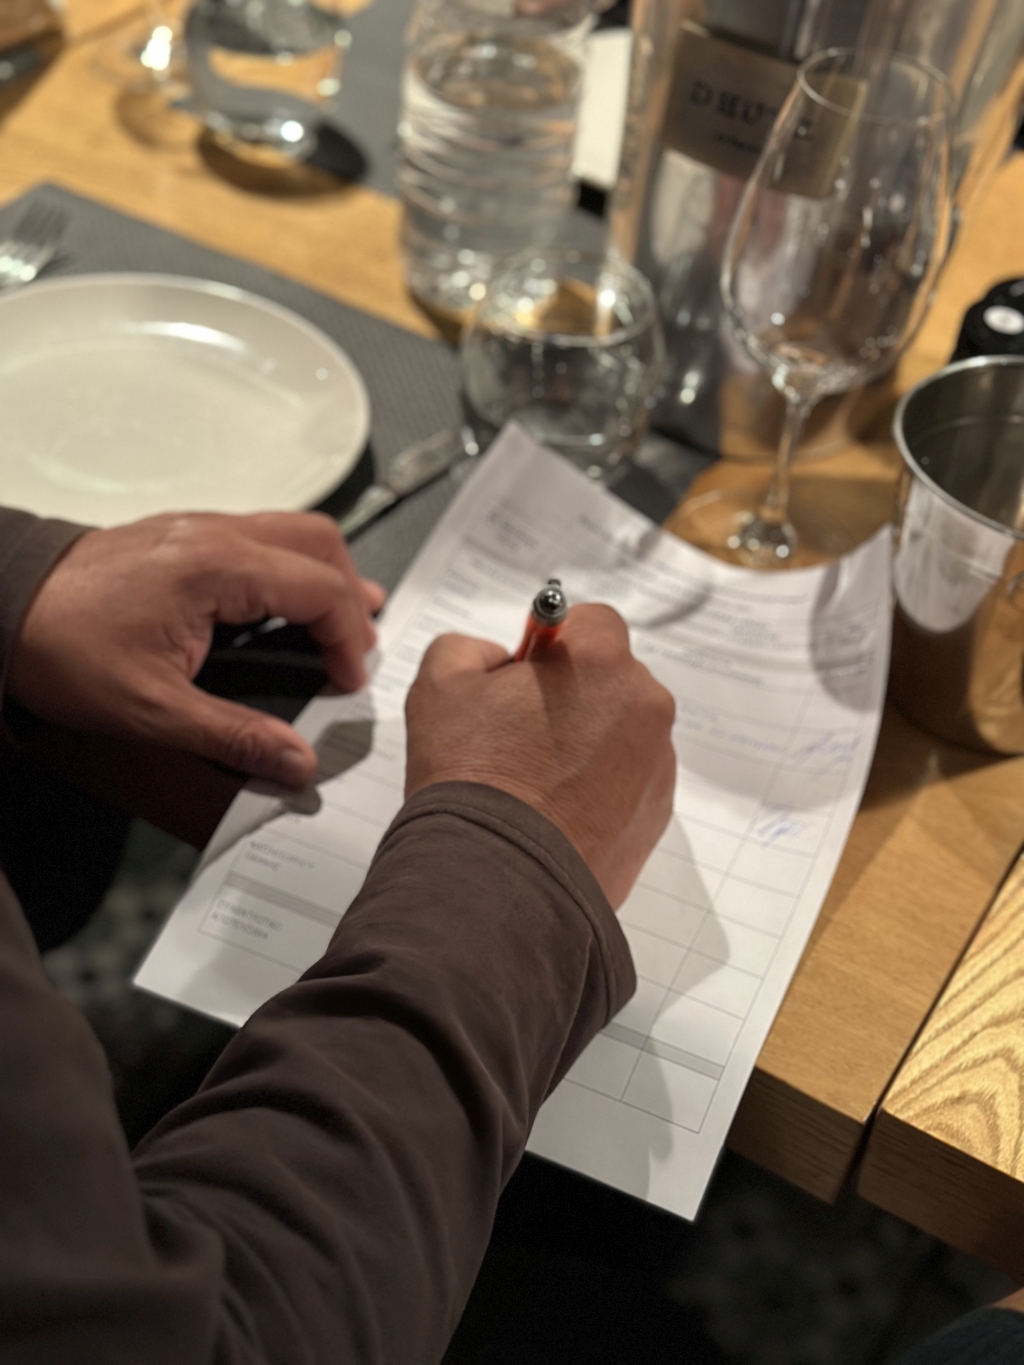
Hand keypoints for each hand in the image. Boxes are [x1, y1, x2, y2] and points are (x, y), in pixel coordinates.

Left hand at [8, 512, 384, 787]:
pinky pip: (259, 536)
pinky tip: (281, 606)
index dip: (348, 639)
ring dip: (322, 575)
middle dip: (349, 595)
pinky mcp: (181, 535)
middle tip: (355, 649)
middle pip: (319, 543)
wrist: (0, 607)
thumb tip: (297, 762)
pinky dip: (288, 568)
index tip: (347, 682)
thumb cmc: (63, 648)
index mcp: (217, 567)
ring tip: (338, 622)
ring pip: (291, 531)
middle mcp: (215, 534)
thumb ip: (234, 736)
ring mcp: (197, 527)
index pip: (320, 589)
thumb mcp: (152, 709)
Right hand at [404, 606, 675, 907]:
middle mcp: (645, 706)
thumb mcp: (440, 684)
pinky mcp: (656, 815)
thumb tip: (498, 660)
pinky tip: (554, 812)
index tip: (524, 675)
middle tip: (520, 733)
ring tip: (535, 783)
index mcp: (601, 662)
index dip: (553, 645)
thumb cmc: (470, 777)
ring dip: (588, 743)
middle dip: (573, 695)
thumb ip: (469, 647)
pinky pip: (628, 782)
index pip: (590, 622)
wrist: (497, 881)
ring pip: (621, 732)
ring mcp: (657, 764)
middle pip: (611, 678)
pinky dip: (599, 789)